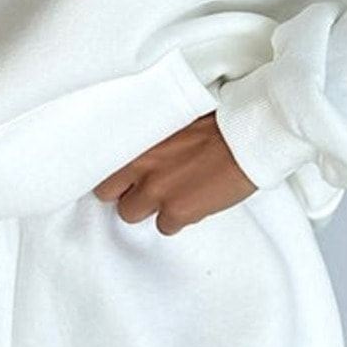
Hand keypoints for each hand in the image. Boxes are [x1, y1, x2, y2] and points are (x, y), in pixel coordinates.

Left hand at [92, 111, 258, 235]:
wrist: (247, 137)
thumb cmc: (217, 123)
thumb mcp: (172, 119)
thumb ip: (150, 140)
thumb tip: (141, 152)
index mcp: (136, 139)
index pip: (100, 164)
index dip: (112, 173)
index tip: (120, 176)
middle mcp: (140, 166)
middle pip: (106, 194)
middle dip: (123, 192)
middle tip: (143, 188)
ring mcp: (156, 191)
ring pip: (130, 214)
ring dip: (148, 207)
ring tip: (171, 194)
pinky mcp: (177, 212)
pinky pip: (164, 227)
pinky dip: (177, 219)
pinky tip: (192, 202)